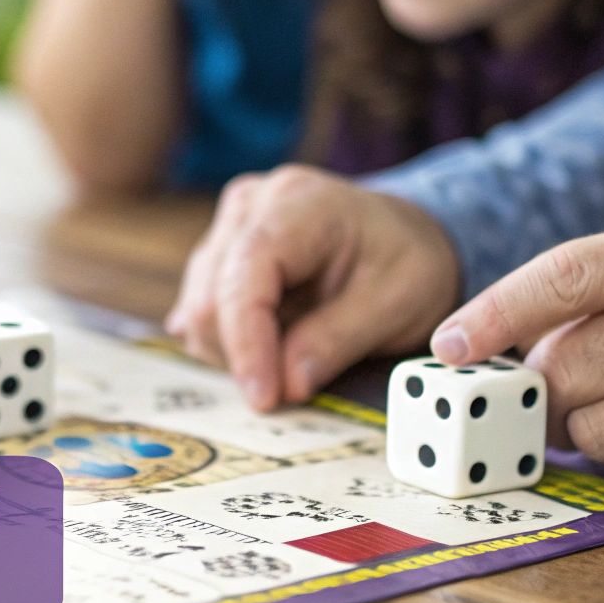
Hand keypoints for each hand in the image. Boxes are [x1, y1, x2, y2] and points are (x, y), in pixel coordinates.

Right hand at [165, 166, 462, 410]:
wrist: (402, 236)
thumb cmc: (406, 262)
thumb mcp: (396, 305)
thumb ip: (337, 342)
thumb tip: (286, 386)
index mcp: (299, 204)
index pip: (246, 274)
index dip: (247, 342)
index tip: (265, 398)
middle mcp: (250, 205)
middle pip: (210, 297)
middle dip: (244, 356)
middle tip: (292, 388)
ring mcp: (227, 226)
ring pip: (198, 309)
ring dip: (237, 351)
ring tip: (295, 354)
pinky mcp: (217, 252)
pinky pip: (201, 310)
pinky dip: (231, 342)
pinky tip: (272, 341)